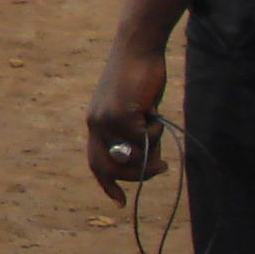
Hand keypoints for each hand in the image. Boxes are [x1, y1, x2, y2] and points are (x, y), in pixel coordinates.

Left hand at [85, 39, 169, 202]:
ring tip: (155, 126)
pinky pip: (142, 139)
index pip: (95, 162)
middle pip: (110, 168)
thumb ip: (136, 137)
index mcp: (95, 124)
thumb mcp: (136, 113)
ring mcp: (105, 121)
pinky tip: (153, 111)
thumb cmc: (140, 80)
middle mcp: (95, 124)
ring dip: (150, 149)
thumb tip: (146, 164)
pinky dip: (155, 131)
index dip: (107, 184)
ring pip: (130, 156)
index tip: (119, 202)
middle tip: (159, 167)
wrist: (138, 51)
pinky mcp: (120, 115)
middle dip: (136, 175)